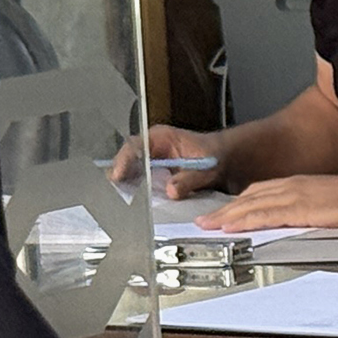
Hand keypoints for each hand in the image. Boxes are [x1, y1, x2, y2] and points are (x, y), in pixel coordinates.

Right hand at [105, 123, 223, 189]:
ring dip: (124, 184)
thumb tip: (171, 191)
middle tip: (115, 193)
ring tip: (119, 199)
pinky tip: (132, 201)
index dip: (124, 161)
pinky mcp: (151, 171)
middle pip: (126, 158)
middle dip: (119, 174)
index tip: (118, 176)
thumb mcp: (206, 168)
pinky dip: (133, 189)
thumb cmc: (214, 156)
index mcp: (161, 136)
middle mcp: (151, 145)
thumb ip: (189, 179)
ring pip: (128, 170)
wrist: (222, 159)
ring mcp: (149, 158)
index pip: (135, 146)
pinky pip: (136, 179)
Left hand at [204, 171, 337, 229]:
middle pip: (247, 198)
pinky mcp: (296, 208)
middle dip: (224, 211)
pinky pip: (263, 215)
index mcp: (295, 184)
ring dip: (226, 216)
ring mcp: (291, 196)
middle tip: (204, 221)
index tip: (222, 213)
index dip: (236, 203)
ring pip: (250, 205)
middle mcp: (288, 186)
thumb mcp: (323, 200)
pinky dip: (243, 221)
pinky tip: (231, 227)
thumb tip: (295, 221)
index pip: (257, 193)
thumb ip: (305, 209)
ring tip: (209, 226)